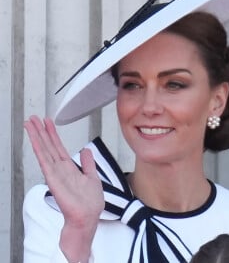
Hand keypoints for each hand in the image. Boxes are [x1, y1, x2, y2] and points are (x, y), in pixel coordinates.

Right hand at [24, 115, 103, 235]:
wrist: (88, 217)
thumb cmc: (90, 202)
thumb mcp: (92, 177)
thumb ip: (88, 163)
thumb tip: (86, 150)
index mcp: (69, 167)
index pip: (58, 147)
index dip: (53, 134)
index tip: (48, 122)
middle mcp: (60, 168)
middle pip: (48, 146)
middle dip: (41, 131)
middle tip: (33, 118)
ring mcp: (55, 173)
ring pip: (44, 150)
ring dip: (37, 136)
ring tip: (30, 123)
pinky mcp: (53, 179)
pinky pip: (45, 161)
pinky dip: (39, 150)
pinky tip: (35, 140)